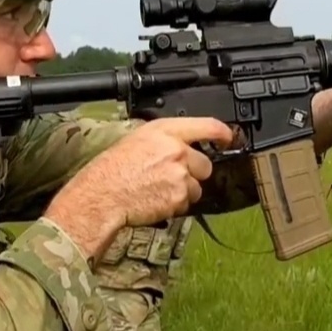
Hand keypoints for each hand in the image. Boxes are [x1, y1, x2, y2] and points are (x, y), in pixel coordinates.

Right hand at [44, 117, 232, 257]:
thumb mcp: (136, 139)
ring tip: (159, 190)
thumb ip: (163, 139)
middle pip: (205, 163)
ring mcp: (180, 174)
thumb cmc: (112, 169)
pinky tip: (155, 200)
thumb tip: (179, 142)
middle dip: (194, 173)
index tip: (229, 137)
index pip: (207, 126)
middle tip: (172, 177)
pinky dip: (175, 204)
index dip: (223, 132)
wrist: (102, 195)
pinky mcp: (179, 197)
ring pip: (197, 186)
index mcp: (165, 131)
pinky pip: (187, 203)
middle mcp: (176, 150)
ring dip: (184, 191)